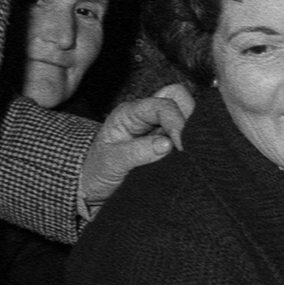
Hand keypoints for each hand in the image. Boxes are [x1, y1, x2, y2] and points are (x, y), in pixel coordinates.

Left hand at [80, 83, 193, 209]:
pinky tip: (187, 157)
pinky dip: (190, 142)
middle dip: (188, 118)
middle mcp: (146, 115)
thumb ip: (138, 152)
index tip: (181, 146)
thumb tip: (167, 144)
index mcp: (130, 113)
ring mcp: (157, 127)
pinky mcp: (165, 141)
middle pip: (178, 98)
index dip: (177, 122)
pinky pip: (184, 134)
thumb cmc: (97, 171)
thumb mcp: (112, 162)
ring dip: (191, 131)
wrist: (92, 187)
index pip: (163, 105)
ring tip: (187, 153)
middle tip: (188, 145)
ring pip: (185, 113)